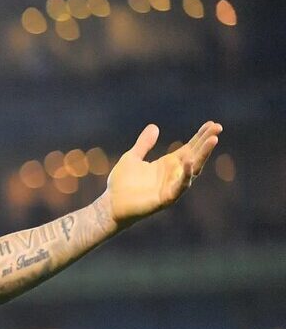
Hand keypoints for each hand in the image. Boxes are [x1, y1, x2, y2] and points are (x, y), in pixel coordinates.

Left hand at [106, 121, 220, 226]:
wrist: (111, 205)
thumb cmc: (121, 184)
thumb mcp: (132, 157)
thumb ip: (144, 144)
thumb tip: (154, 126)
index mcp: (168, 164)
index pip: (189, 147)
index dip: (200, 136)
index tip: (212, 123)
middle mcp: (174, 174)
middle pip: (195, 155)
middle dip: (206, 142)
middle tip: (218, 128)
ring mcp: (172, 186)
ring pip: (193, 169)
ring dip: (203, 155)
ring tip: (212, 140)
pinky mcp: (166, 198)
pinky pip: (180, 186)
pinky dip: (186, 175)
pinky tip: (190, 162)